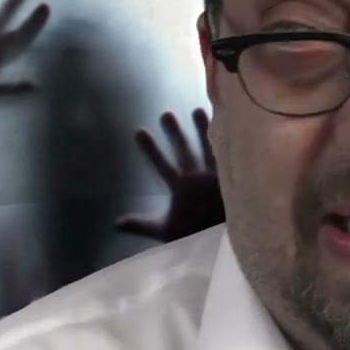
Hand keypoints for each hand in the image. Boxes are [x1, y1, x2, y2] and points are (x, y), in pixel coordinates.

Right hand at [117, 109, 224, 242]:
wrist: (225, 239)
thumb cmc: (195, 235)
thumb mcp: (165, 232)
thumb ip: (141, 224)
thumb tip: (116, 223)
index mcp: (181, 188)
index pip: (161, 164)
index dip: (150, 148)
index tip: (140, 131)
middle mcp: (198, 177)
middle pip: (184, 150)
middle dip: (174, 132)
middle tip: (166, 114)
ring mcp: (216, 175)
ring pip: (208, 147)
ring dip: (202, 128)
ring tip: (198, 110)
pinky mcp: (232, 177)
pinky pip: (228, 155)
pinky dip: (227, 142)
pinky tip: (228, 128)